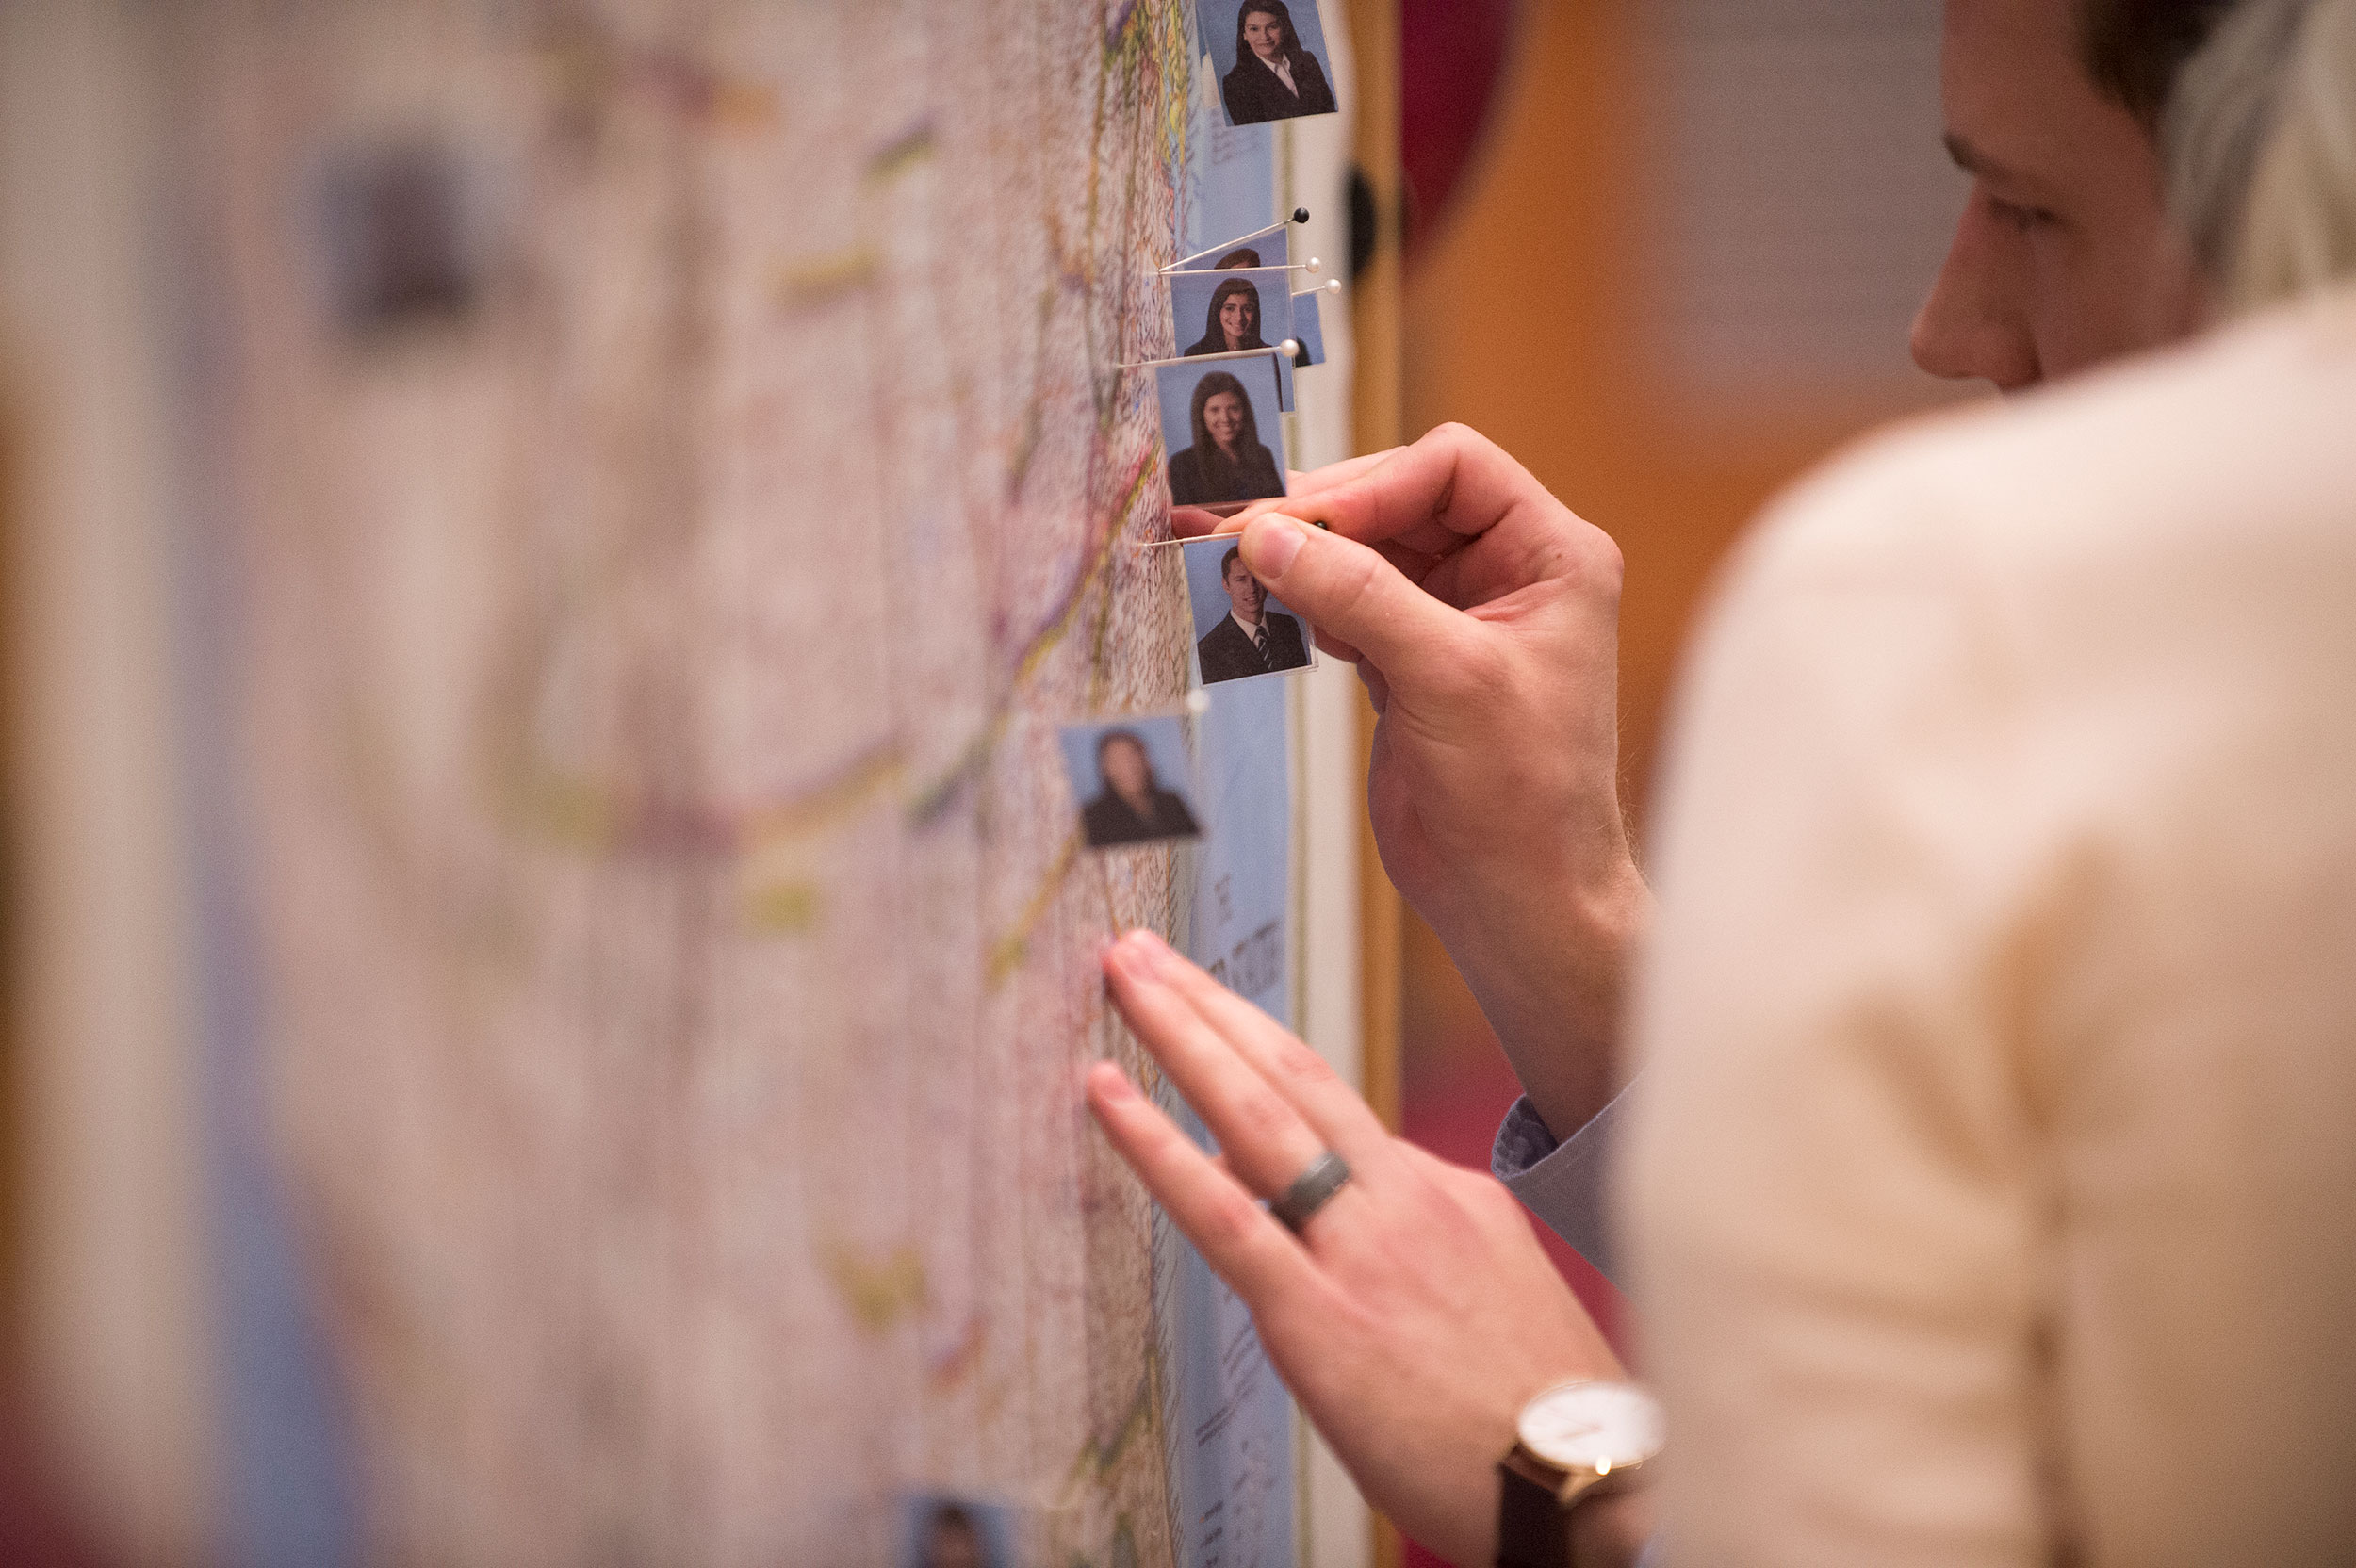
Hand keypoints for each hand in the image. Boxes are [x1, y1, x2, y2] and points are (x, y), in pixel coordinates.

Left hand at [1086, 929, 1618, 1567]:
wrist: (1591, 1488)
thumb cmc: (1544, 1418)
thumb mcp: (1497, 1295)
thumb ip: (1423, 1245)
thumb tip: (1351, 1224)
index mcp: (1447, 1193)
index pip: (1329, 1104)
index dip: (1254, 1045)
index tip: (1205, 1000)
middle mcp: (1404, 1198)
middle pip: (1290, 1070)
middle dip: (1209, 1000)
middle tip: (1142, 948)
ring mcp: (1362, 1249)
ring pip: (1256, 1111)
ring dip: (1181, 1030)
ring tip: (1122, 973)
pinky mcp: (1320, 1315)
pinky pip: (1222, 1211)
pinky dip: (1156, 1144)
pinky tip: (1108, 1095)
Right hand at [1219, 426, 1650, 1139]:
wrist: (1519, 900)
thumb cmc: (1525, 796)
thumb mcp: (1446, 676)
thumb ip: (1360, 595)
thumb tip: (1272, 535)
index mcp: (1553, 555)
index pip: (1452, 468)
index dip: (1374, 484)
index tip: (1303, 521)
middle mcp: (1509, 574)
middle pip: (1399, 501)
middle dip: (1325, 517)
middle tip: (1244, 535)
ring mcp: (1456, 619)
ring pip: (1366, 553)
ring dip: (1306, 560)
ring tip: (1239, 569)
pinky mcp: (1410, 664)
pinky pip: (1347, 605)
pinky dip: (1306, 604)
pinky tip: (1273, 615)